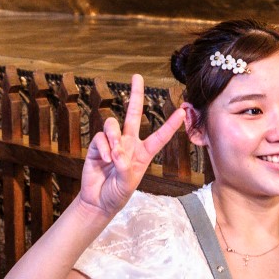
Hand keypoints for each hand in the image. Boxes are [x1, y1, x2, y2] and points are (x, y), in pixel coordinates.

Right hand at [77, 74, 185, 220]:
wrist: (98, 201)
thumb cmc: (118, 193)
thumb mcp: (128, 183)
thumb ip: (125, 167)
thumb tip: (117, 152)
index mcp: (143, 153)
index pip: (159, 136)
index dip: (170, 125)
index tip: (181, 112)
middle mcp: (129, 143)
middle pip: (133, 113)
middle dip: (135, 94)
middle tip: (137, 76)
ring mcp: (112, 143)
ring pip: (113, 124)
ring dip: (114, 136)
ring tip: (114, 154)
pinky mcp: (97, 146)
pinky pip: (100, 137)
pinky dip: (103, 147)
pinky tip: (104, 159)